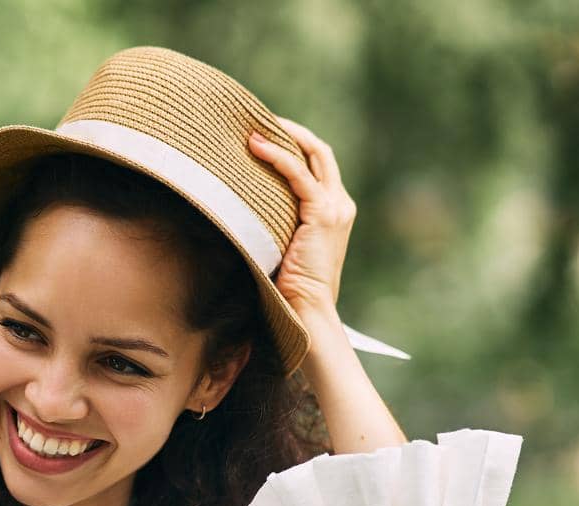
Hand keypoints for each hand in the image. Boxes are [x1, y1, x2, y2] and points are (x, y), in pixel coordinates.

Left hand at [246, 117, 356, 322]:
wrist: (306, 310)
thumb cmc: (288, 289)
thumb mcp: (283, 247)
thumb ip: (275, 225)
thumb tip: (238, 211)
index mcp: (334, 212)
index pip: (318, 165)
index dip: (295, 145)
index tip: (265, 135)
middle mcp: (340, 205)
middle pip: (320, 151)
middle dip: (291, 131)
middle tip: (258, 122)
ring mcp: (335, 208)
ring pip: (313, 154)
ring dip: (284, 136)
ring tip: (252, 128)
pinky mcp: (323, 214)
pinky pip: (298, 174)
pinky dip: (277, 156)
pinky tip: (255, 146)